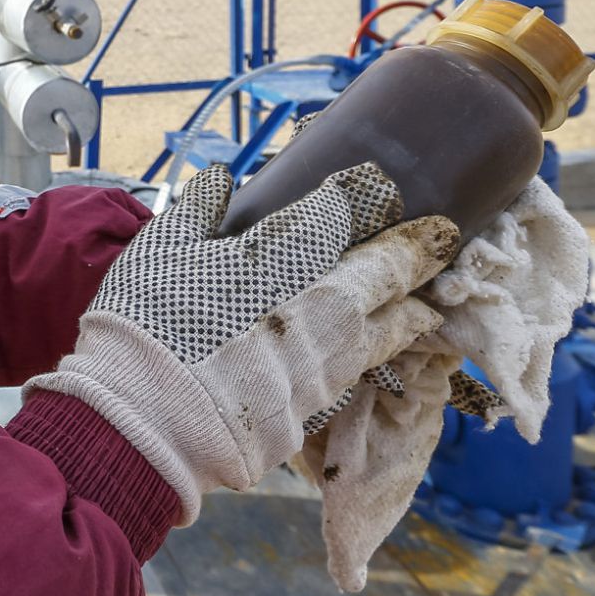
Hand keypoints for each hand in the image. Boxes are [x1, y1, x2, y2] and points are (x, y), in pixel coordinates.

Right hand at [26, 163, 454, 521]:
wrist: (150, 416)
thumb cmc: (150, 321)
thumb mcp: (161, 249)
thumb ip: (197, 209)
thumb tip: (221, 179)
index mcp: (286, 251)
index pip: (343, 209)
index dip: (365, 193)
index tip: (377, 185)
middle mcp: (323, 299)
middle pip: (387, 268)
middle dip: (418, 249)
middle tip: (444, 236)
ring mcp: (329, 355)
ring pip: (388, 325)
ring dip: (412, 305)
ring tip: (429, 298)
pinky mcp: (320, 400)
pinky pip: (364, 365)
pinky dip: (382, 349)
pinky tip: (382, 346)